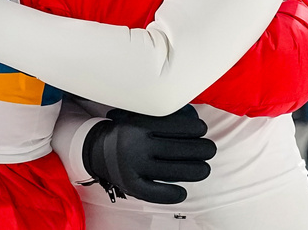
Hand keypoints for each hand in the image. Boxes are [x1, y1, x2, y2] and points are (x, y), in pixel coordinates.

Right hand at [82, 105, 216, 204]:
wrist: (97, 150)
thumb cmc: (126, 131)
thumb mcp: (138, 114)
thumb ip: (160, 113)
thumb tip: (193, 114)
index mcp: (139, 124)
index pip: (176, 125)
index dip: (195, 127)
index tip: (202, 128)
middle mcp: (136, 145)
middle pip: (179, 149)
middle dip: (202, 149)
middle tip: (209, 149)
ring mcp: (133, 166)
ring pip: (173, 171)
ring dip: (195, 170)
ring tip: (204, 168)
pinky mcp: (131, 185)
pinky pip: (155, 192)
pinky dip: (171, 194)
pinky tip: (182, 191)